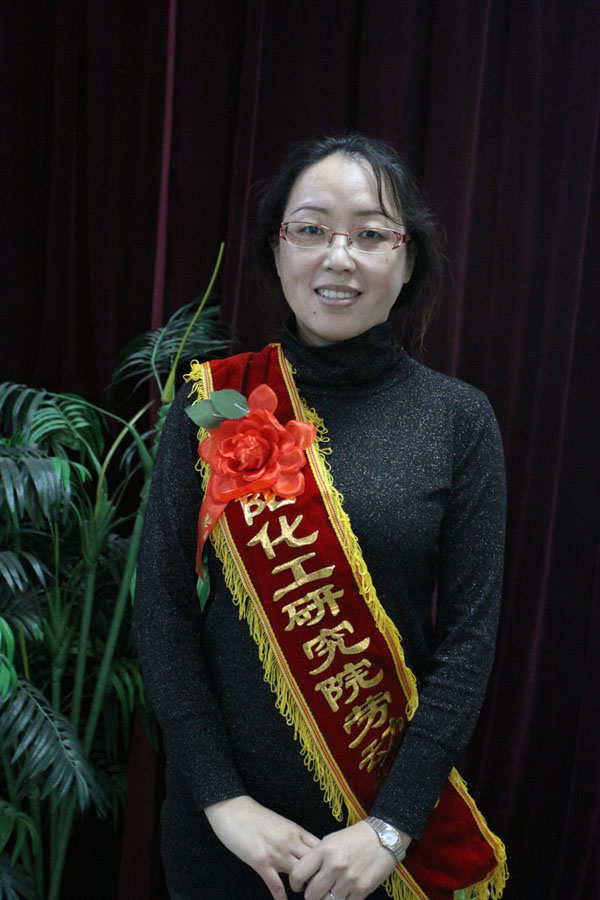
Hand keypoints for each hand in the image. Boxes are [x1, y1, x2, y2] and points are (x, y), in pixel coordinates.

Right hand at [204, 795, 319, 899]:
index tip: (328, 873)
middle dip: (319, 877)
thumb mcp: (281, 822)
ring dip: (303, 888)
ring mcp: (276, 853)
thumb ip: (294, 836)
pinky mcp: (261, 862)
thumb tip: (305, 850)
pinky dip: (282, 898)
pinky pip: (276, 886)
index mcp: (296, 831)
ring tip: (305, 896)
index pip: (320, 849)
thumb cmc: (255, 815)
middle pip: (315, 864)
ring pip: (300, 875)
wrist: (233, 808)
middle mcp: (290, 842)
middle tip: (320, 888)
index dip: (326, 862)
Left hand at [289, 820, 410, 899]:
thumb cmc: (353, 838)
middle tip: (316, 891)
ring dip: (327, 899)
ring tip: (330, 891)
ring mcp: (349, 880)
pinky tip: (343, 893)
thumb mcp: (330, 841)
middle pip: (311, 896)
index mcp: (324, 850)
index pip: (298, 874)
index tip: (299, 886)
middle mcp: (335, 866)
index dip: (295, 884)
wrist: (383, 838)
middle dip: (311, 895)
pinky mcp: (362, 890)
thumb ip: (316, 858)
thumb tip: (304, 878)